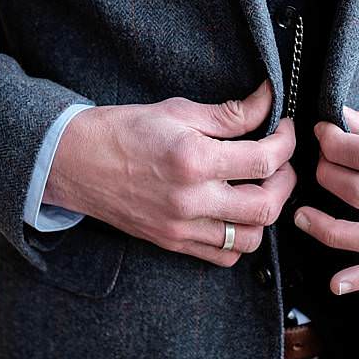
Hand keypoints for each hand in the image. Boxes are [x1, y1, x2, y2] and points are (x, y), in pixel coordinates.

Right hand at [42, 81, 297, 266]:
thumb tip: (267, 103)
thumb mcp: (175, 110)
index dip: (286, 142)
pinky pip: (223, 255)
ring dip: (265, 213)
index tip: (283, 129)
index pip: (264, 159)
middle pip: (267, 205)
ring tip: (258, 190)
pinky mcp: (172, 241)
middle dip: (285, 180)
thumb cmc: (119, 130)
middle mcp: (190, 198)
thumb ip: (227, 113)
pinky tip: (234, 215)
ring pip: (251, 237)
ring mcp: (181, 225)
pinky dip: (239, 240)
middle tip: (279, 162)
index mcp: (192, 159)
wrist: (72, 160)